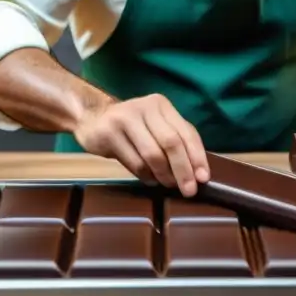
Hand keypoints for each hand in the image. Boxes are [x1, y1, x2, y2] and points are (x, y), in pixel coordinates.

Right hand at [74, 93, 209, 195]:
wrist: (92, 119)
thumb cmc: (131, 128)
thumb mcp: (155, 126)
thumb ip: (176, 141)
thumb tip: (199, 173)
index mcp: (160, 105)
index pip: (186, 132)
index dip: (197, 156)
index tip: (203, 178)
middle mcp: (144, 107)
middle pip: (171, 143)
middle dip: (183, 170)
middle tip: (189, 190)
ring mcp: (124, 118)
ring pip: (152, 155)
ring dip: (164, 175)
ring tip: (167, 184)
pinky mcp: (108, 133)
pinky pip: (134, 162)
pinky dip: (146, 176)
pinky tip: (151, 179)